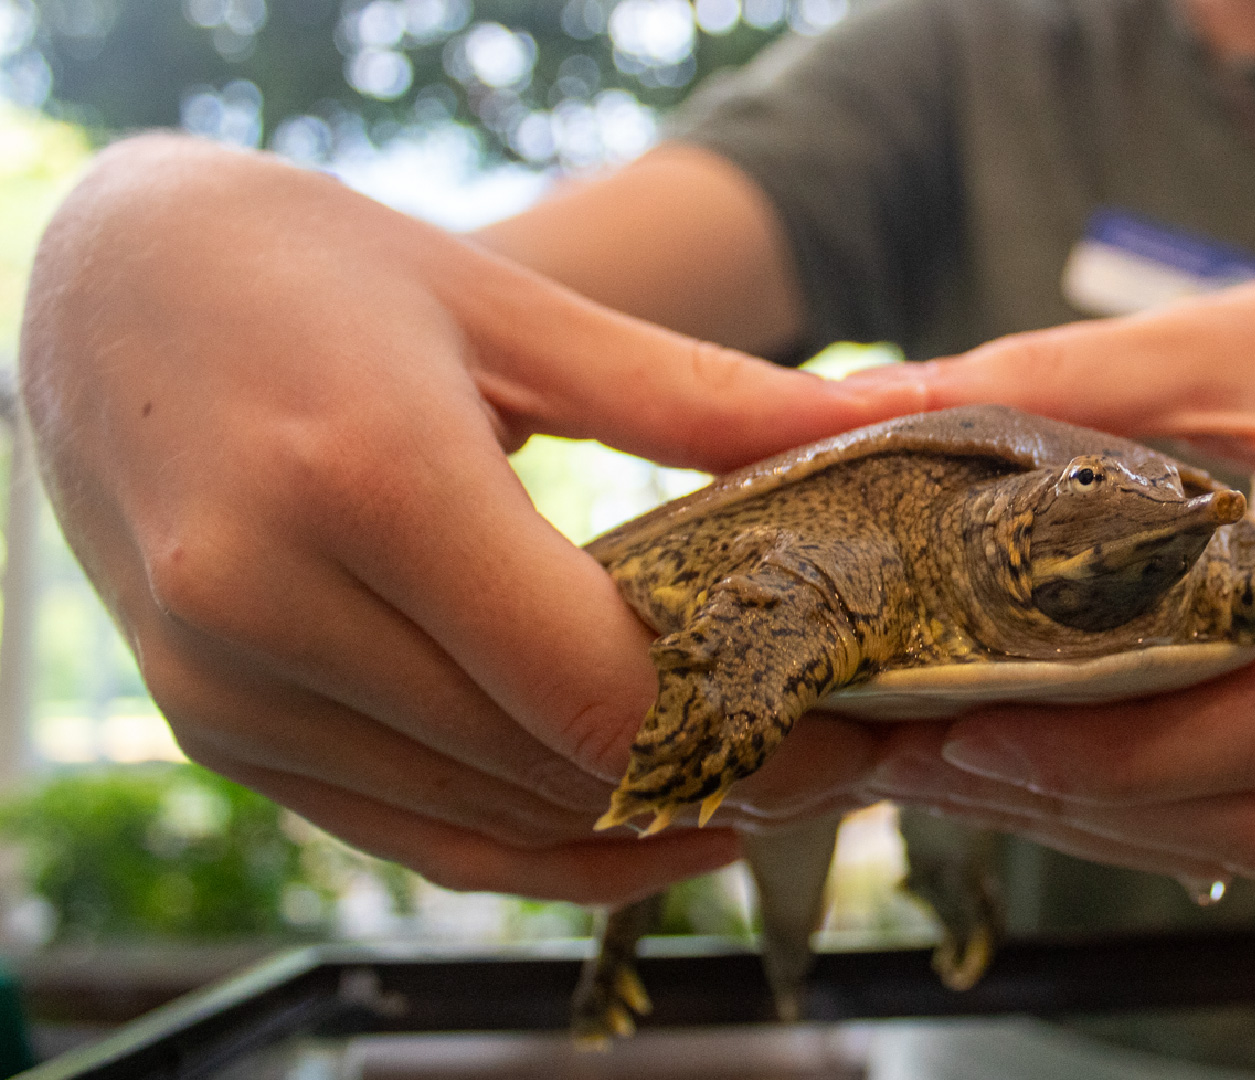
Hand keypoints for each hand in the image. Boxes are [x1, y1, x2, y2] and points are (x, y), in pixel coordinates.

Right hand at [20, 135, 925, 902]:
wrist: (104, 286)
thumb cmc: (309, 269)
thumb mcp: (513, 308)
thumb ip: (701, 393)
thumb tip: (884, 418)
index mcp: (363, 480)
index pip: (588, 683)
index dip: (740, 729)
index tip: (846, 717)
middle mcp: (269, 603)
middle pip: (548, 765)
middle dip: (714, 775)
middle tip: (835, 754)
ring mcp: (228, 686)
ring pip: (488, 821)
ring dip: (636, 821)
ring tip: (765, 784)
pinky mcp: (221, 729)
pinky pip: (410, 837)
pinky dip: (539, 852)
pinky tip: (647, 832)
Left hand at [850, 254, 1254, 880]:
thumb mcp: (1222, 335)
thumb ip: (1058, 377)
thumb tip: (868, 403)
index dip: (1129, 754)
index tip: (980, 729)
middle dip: (1089, 801)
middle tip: (929, 755)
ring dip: (1105, 817)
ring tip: (954, 764)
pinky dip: (1149, 799)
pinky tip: (1040, 758)